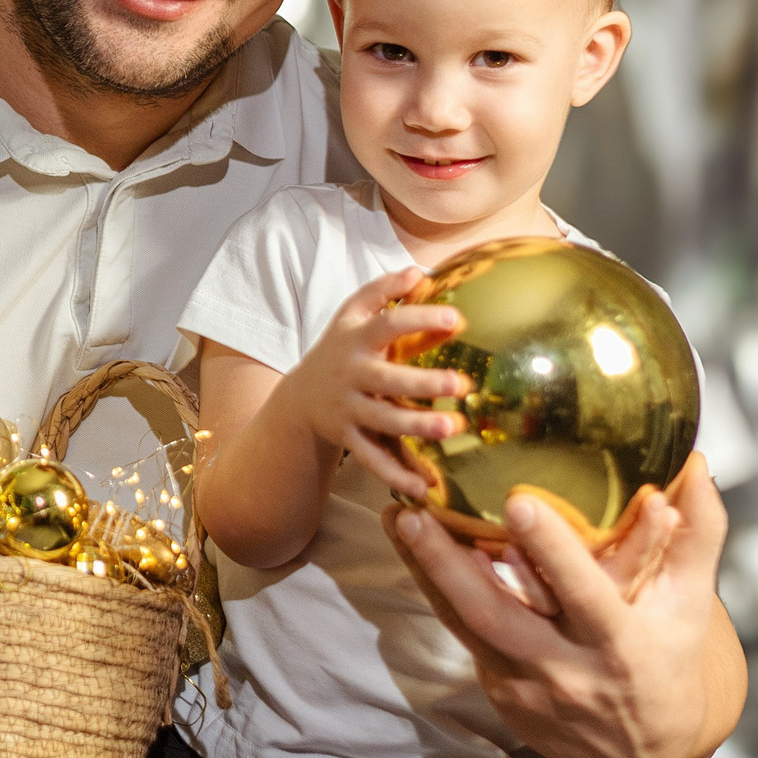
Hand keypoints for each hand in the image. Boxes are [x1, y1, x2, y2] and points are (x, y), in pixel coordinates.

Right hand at [278, 268, 470, 497]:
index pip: (388, 324)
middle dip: (422, 383)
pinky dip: (396, 475)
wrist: (298, 398)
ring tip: (451, 428)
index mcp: (356, 339)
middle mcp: (351, 375)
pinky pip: (372, 459)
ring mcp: (348, 409)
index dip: (420, 319)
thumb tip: (419, 271)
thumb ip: (382, 292)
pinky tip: (424, 486)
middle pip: (387, 379)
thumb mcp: (350, 315)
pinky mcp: (347, 439)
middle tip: (459, 384)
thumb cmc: (339, 349)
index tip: (456, 319)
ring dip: (416, 427)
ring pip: (382, 421)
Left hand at [383, 455, 741, 757]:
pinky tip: (416, 550)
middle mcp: (566, 671)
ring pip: (463, 625)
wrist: (647, 755)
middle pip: (495, 616)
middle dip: (447, 564)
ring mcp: (525, 686)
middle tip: (413, 512)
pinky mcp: (500, 692)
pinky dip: (440, 593)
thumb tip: (698, 463)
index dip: (553, 553)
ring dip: (425, 571)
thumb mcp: (691, 603)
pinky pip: (464, 635)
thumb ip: (699, 533)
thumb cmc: (670, 659)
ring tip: (396, 518)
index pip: (584, 596)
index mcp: (620, 647)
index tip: (519, 501)